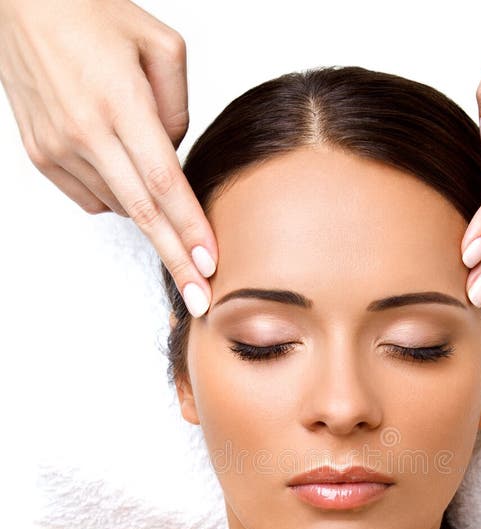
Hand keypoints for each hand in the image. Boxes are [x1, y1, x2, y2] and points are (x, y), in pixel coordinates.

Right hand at [0, 0, 216, 316]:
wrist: (20, 1)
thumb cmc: (91, 14)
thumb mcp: (159, 45)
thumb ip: (178, 109)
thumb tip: (176, 157)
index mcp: (120, 102)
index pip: (164, 181)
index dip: (189, 227)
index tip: (210, 263)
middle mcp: (86, 131)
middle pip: (143, 212)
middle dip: (175, 260)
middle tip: (199, 298)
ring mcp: (59, 147)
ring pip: (119, 204)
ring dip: (147, 213)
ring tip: (160, 198)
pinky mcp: (41, 156)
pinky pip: (92, 197)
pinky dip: (115, 195)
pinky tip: (119, 171)